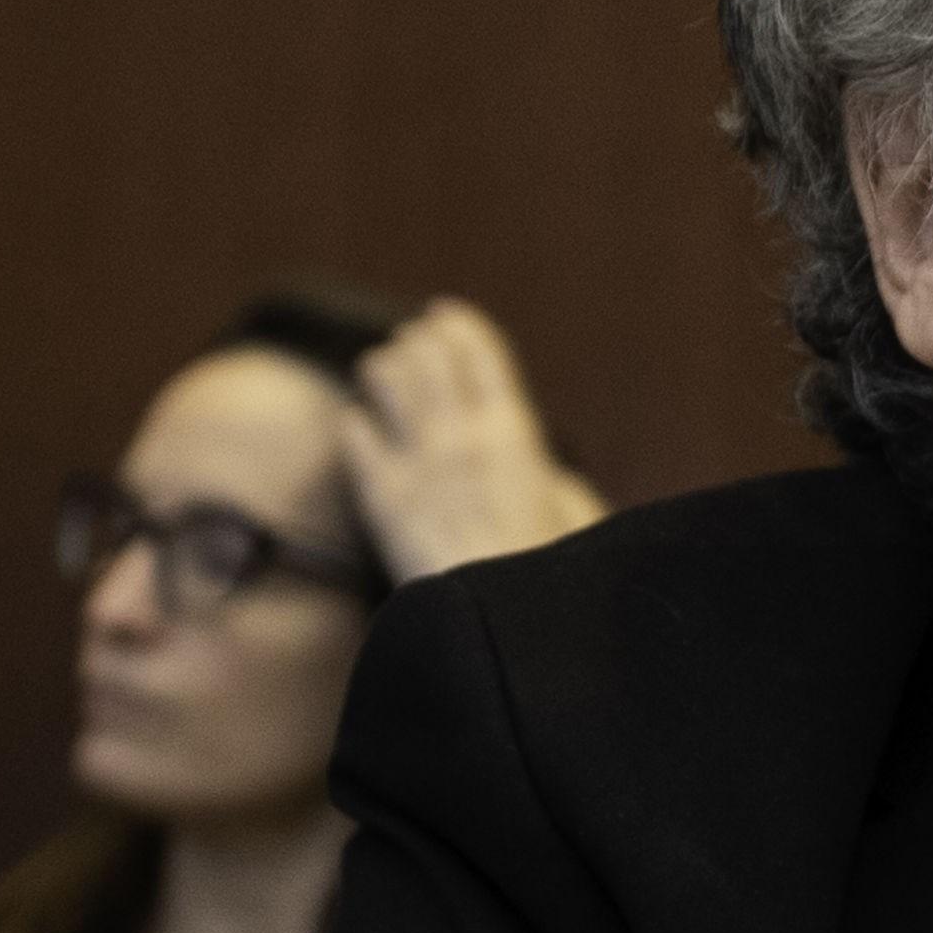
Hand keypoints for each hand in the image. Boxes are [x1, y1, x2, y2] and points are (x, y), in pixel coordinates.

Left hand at [335, 301, 607, 585]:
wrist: (497, 620)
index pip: (483, 358)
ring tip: (381, 367)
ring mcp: (416, 463)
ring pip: (387, 383)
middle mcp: (460, 436)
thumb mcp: (579, 518)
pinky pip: (354, 437)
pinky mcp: (380, 496)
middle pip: (430, 360)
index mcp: (514, 433)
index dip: (462, 328)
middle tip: (412, 337)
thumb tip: (550, 478)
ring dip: (384, 370)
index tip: (444, 312)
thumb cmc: (552, 573)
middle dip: (419, 342)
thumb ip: (557, 487)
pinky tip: (353, 420)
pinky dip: (354, 424)